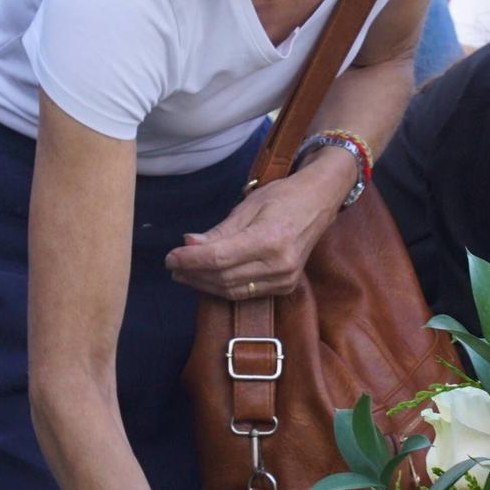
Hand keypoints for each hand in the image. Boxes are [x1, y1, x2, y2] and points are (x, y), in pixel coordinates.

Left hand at [163, 150, 353, 299]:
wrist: (318, 202)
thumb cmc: (282, 196)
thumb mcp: (248, 206)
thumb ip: (219, 231)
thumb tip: (188, 244)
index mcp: (270, 239)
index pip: (219, 257)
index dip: (190, 260)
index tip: (170, 257)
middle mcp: (279, 264)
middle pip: (224, 277)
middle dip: (194, 273)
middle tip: (173, 265)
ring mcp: (285, 278)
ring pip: (233, 290)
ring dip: (204, 284)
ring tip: (184, 274)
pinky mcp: (286, 286)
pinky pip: (246, 292)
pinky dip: (223, 287)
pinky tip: (208, 279)